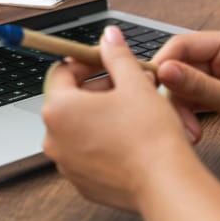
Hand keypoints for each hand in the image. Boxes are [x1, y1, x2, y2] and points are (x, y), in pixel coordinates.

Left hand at [41, 26, 193, 211]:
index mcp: (60, 109)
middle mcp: (55, 139)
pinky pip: (87, 153)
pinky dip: (102, 141)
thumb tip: (108, 37)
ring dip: (101, 114)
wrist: (164, 183)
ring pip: (79, 128)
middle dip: (98, 87)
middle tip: (128, 83)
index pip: (61, 72)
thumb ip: (116, 56)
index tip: (105, 60)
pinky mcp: (82, 182)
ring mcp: (66, 164)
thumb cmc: (149, 136)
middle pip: (69, 100)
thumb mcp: (135, 84)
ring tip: (133, 110)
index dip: (86, 61)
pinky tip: (129, 137)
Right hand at [153, 29, 219, 169]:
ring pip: (185, 84)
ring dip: (182, 108)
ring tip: (191, 133)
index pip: (183, 45)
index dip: (162, 66)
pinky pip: (196, 96)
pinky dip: (191, 113)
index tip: (148, 90)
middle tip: (176, 122)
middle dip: (174, 94)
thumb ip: (198, 86)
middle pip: (181, 66)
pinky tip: (194, 130)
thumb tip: (164, 70)